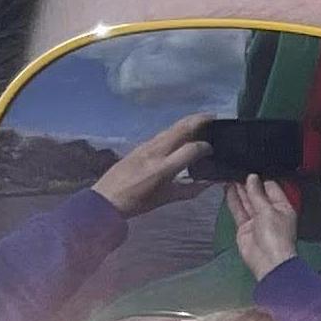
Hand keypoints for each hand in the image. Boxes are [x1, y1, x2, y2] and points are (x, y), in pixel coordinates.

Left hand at [92, 113, 214, 214]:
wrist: (106, 198)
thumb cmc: (138, 202)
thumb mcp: (167, 199)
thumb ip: (191, 189)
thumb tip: (211, 182)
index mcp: (164, 168)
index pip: (192, 149)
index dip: (206, 147)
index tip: (213, 150)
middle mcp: (156, 152)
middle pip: (181, 129)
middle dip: (199, 120)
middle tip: (214, 117)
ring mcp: (146, 146)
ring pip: (171, 128)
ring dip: (188, 122)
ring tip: (201, 121)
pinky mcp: (139, 146)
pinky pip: (162, 134)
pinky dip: (176, 130)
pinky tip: (181, 133)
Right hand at [230, 177, 298, 280]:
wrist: (267, 260)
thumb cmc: (277, 239)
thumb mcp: (268, 211)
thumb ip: (257, 194)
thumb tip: (252, 179)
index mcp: (283, 207)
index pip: (272, 188)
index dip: (261, 180)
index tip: (251, 171)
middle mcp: (271, 213)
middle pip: (258, 194)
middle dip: (249, 184)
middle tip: (238, 172)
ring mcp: (257, 220)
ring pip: (247, 202)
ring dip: (239, 191)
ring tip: (230, 178)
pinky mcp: (245, 227)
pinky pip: (239, 211)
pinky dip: (233, 201)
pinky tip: (228, 191)